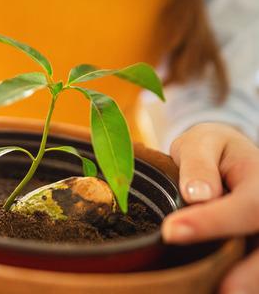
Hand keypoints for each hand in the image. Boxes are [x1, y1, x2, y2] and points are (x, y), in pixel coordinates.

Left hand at [162, 122, 258, 293]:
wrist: (229, 157)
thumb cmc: (211, 150)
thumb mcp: (202, 143)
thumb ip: (199, 164)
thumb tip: (197, 194)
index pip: (247, 205)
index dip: (212, 221)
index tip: (171, 231)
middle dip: (250, 272)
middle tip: (223, 290)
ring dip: (249, 282)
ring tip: (218, 293)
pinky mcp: (256, 249)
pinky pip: (254, 267)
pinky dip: (244, 282)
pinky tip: (216, 289)